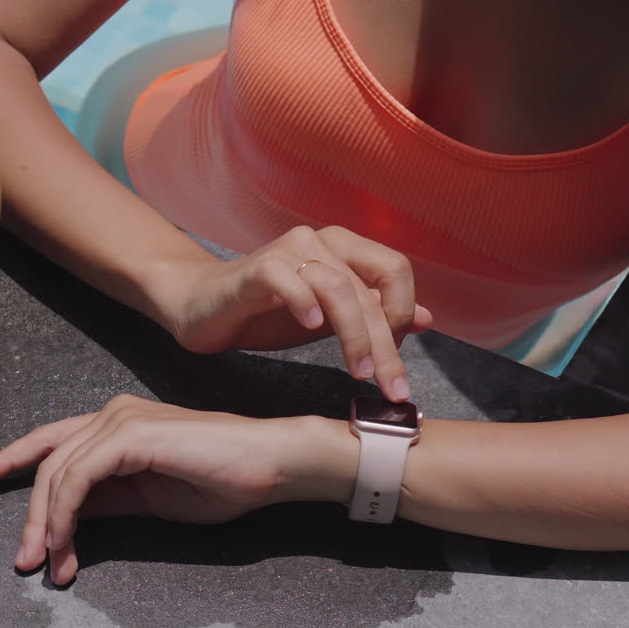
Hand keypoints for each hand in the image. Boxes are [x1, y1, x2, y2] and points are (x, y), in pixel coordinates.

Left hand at [0, 395, 345, 584]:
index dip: (12, 457)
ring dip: (46, 524)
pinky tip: (67, 543)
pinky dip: (65, 514)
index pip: (52, 440)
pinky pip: (79, 478)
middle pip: (48, 461)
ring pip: (57, 472)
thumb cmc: (222, 480)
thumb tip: (68, 518)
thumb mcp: (149, 498)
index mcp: (117, 422)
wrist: (269, 464)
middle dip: (30, 515)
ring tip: (47, 564)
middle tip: (26, 561)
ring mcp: (120, 419)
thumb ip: (107, 500)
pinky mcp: (130, 436)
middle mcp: (112, 413)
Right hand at [161, 226, 430, 401]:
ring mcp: (287, 251)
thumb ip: (373, 315)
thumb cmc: (266, 311)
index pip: (394, 272)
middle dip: (385, 343)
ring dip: (354, 335)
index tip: (396, 360)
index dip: (403, 315)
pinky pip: (288, 279)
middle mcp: (320, 241)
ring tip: (357, 371)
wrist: (201, 305)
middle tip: (391, 386)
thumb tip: (427, 319)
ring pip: (337, 288)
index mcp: (343, 248)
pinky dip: (304, 303)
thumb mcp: (329, 318)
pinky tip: (310, 327)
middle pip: (369, 289)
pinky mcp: (256, 268)